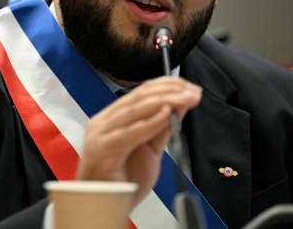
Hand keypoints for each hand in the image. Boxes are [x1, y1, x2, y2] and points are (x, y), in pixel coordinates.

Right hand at [76, 77, 201, 206]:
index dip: (166, 85)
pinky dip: (149, 123)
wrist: (104, 207)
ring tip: (184, 99)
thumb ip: (162, 129)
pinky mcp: (103, 150)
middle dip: (169, 91)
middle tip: (191, 92)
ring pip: (135, 110)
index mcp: (112, 118)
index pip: (140, 93)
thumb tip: (179, 106)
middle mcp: (103, 122)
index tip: (188, 87)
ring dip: (164, 102)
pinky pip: (129, 133)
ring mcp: (101, 135)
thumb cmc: (123, 181)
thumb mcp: (150, 151)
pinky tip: (166, 115)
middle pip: (138, 97)